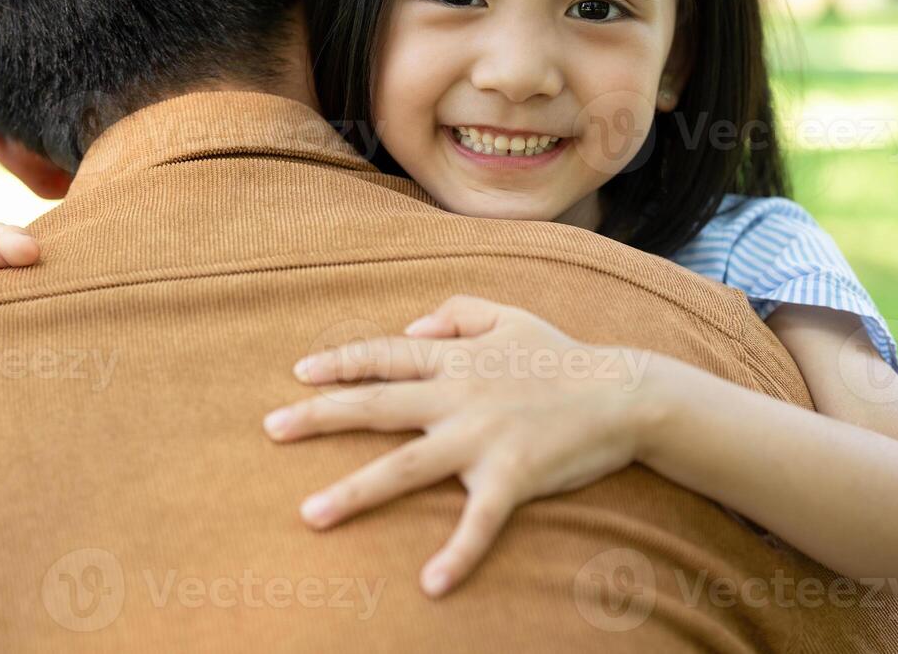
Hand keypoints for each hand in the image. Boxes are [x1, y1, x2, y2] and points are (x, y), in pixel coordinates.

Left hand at [262, 295, 658, 597]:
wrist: (626, 392)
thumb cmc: (564, 355)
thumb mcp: (509, 316)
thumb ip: (457, 312)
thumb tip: (413, 328)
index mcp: (456, 358)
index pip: (385, 356)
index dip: (340, 362)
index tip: (299, 373)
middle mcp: (459, 395)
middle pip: (376, 405)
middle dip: (319, 416)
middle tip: (271, 428)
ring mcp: (482, 437)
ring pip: (406, 466)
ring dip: (355, 492)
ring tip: (310, 515)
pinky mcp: (513, 476)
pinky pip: (478, 521)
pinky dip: (456, 554)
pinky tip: (431, 584)